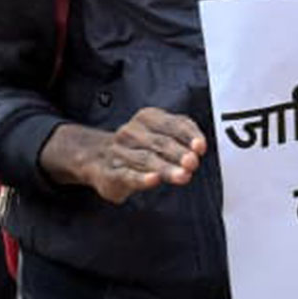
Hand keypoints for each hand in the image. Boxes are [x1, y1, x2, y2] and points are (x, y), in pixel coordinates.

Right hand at [39, 108, 207, 203]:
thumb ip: (180, 136)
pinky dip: (142, 178)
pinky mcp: (110, 174)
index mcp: (146, 118)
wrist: (97, 158)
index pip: (171, 123)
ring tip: (183, 176)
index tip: (200, 147)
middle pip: (160, 142)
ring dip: (166, 168)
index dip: (188, 135)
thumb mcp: (159, 134)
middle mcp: (131, 132)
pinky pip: (127, 175)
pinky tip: (153, 180)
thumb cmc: (138, 147)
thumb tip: (198, 148)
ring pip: (146, 159)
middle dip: (179, 153)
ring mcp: (119, 152)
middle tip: (192, 163)